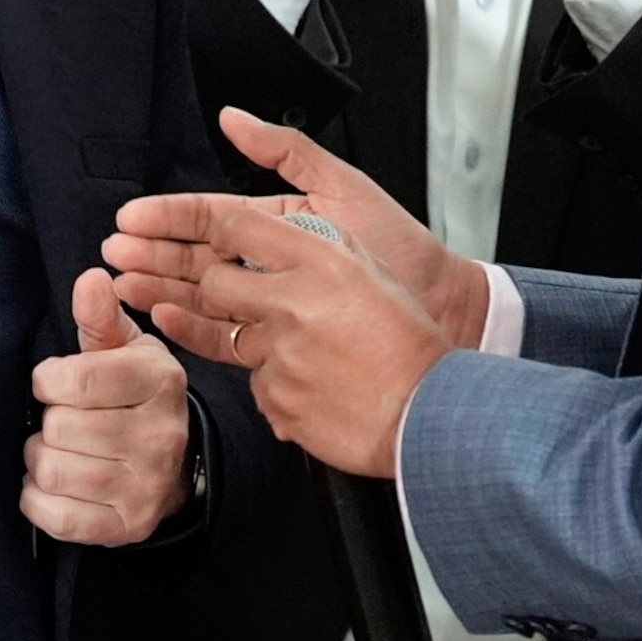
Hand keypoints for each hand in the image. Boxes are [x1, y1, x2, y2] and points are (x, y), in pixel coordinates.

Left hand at [21, 269, 189, 544]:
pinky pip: (57, 517)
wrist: (175, 459)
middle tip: (57, 420)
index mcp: (158, 381)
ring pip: (53, 471)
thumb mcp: (122, 346)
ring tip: (56, 449)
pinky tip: (51, 483)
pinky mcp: (128, 526)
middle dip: (44, 422)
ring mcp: (147, 486)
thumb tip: (91, 278)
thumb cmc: (132, 391)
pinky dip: (38, 499)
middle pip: (59, 429)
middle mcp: (160, 436)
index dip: (46, 381)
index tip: (51, 382)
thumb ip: (100, 315)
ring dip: (38, 459)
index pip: (75, 382)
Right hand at [106, 108, 485, 348]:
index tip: (132, 217)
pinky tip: (163, 316)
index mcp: (278, 224)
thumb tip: (234, 117)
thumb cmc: (401, 249)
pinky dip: (191, 325)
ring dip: (159, 286)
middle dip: (151, 251)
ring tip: (124, 283)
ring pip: (202, 292)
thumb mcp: (342, 185)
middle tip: (114, 252)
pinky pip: (225, 332)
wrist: (442, 309)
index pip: (209, 215)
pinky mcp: (278, 339)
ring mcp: (271, 301)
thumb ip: (286, 151)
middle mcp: (270, 263)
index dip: (168, 216)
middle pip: (196, 255)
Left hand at [165, 205, 448, 477]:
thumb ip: (322, 250)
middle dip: (221, 289)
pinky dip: (278, 384)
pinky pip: (256, 383)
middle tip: (245, 300)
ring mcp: (280, 354)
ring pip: (234, 339)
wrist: (427, 414)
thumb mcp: (373, 273)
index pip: (240, 225)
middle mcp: (293, 304)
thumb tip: (284, 235)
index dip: (227, 235)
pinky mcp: (274, 397)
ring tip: (309, 355)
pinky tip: (314, 384)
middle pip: (214, 283)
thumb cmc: (409, 346)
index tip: (228, 246)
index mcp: (321, 263)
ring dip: (261, 344)